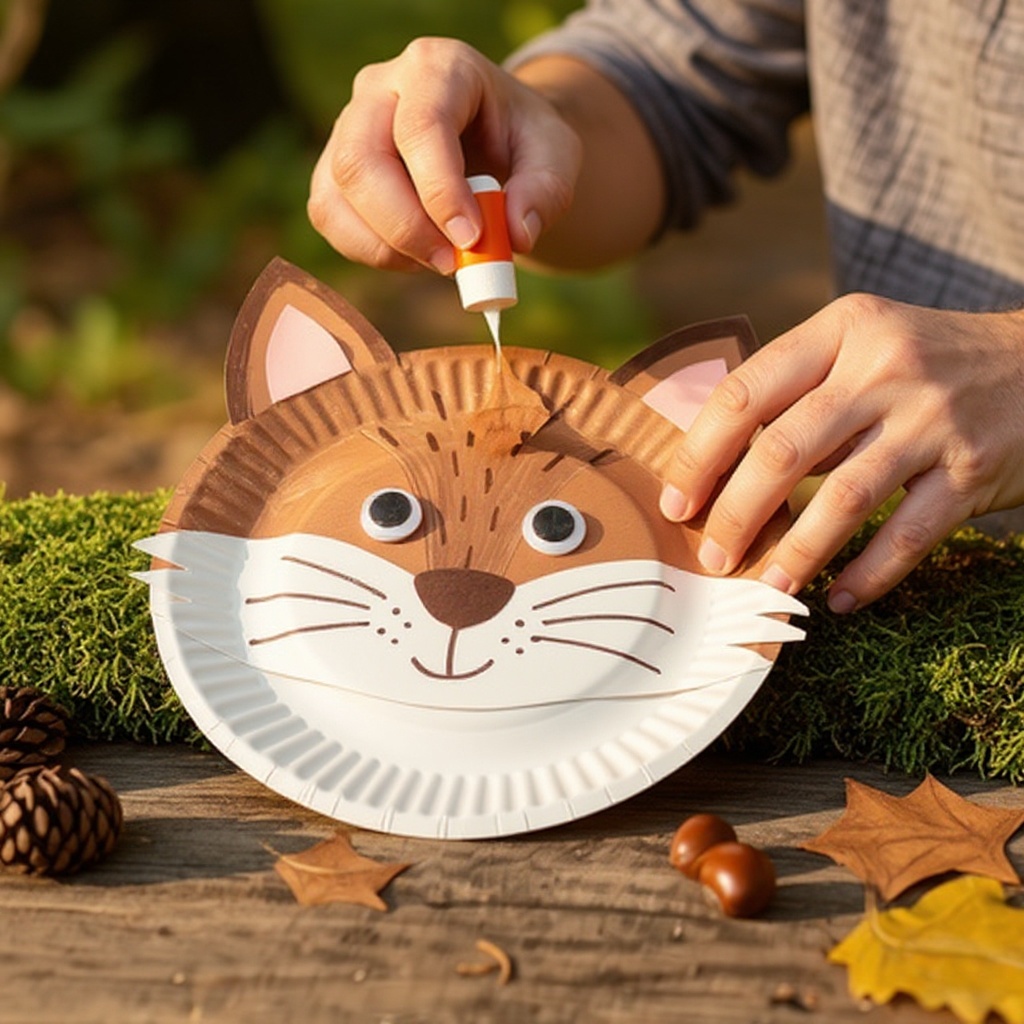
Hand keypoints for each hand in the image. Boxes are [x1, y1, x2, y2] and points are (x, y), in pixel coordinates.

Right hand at [307, 37, 581, 273]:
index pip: (422, 127)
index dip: (440, 190)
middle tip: (452, 265)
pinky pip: (331, 218)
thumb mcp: (555, 155)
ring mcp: (347, 128)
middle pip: (361, 161)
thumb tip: (515, 237)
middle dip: (405, 227)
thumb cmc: (522, 139)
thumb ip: (545, 192)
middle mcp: (379, 89)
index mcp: (437, 68)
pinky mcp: (334, 170)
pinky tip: (415, 255)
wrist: (496, 137)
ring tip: (442, 260)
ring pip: (336, 195)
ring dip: (387, 246)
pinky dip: (372, 251)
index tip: (470, 238)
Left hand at [660, 294, 1023, 610]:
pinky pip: (908, 535)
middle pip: (783, 451)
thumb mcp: (863, 345)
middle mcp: (885, 368)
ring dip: (796, 553)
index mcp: (843, 330)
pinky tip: (840, 599)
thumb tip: (715, 464)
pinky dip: (869, 575)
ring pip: (843, 499)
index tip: (675, 502)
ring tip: (766, 586)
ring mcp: (934, 419)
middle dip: (735, 514)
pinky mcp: (975, 469)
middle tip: (712, 556)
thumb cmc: (929, 361)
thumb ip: (798, 390)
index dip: (699, 455)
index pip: (746, 394)